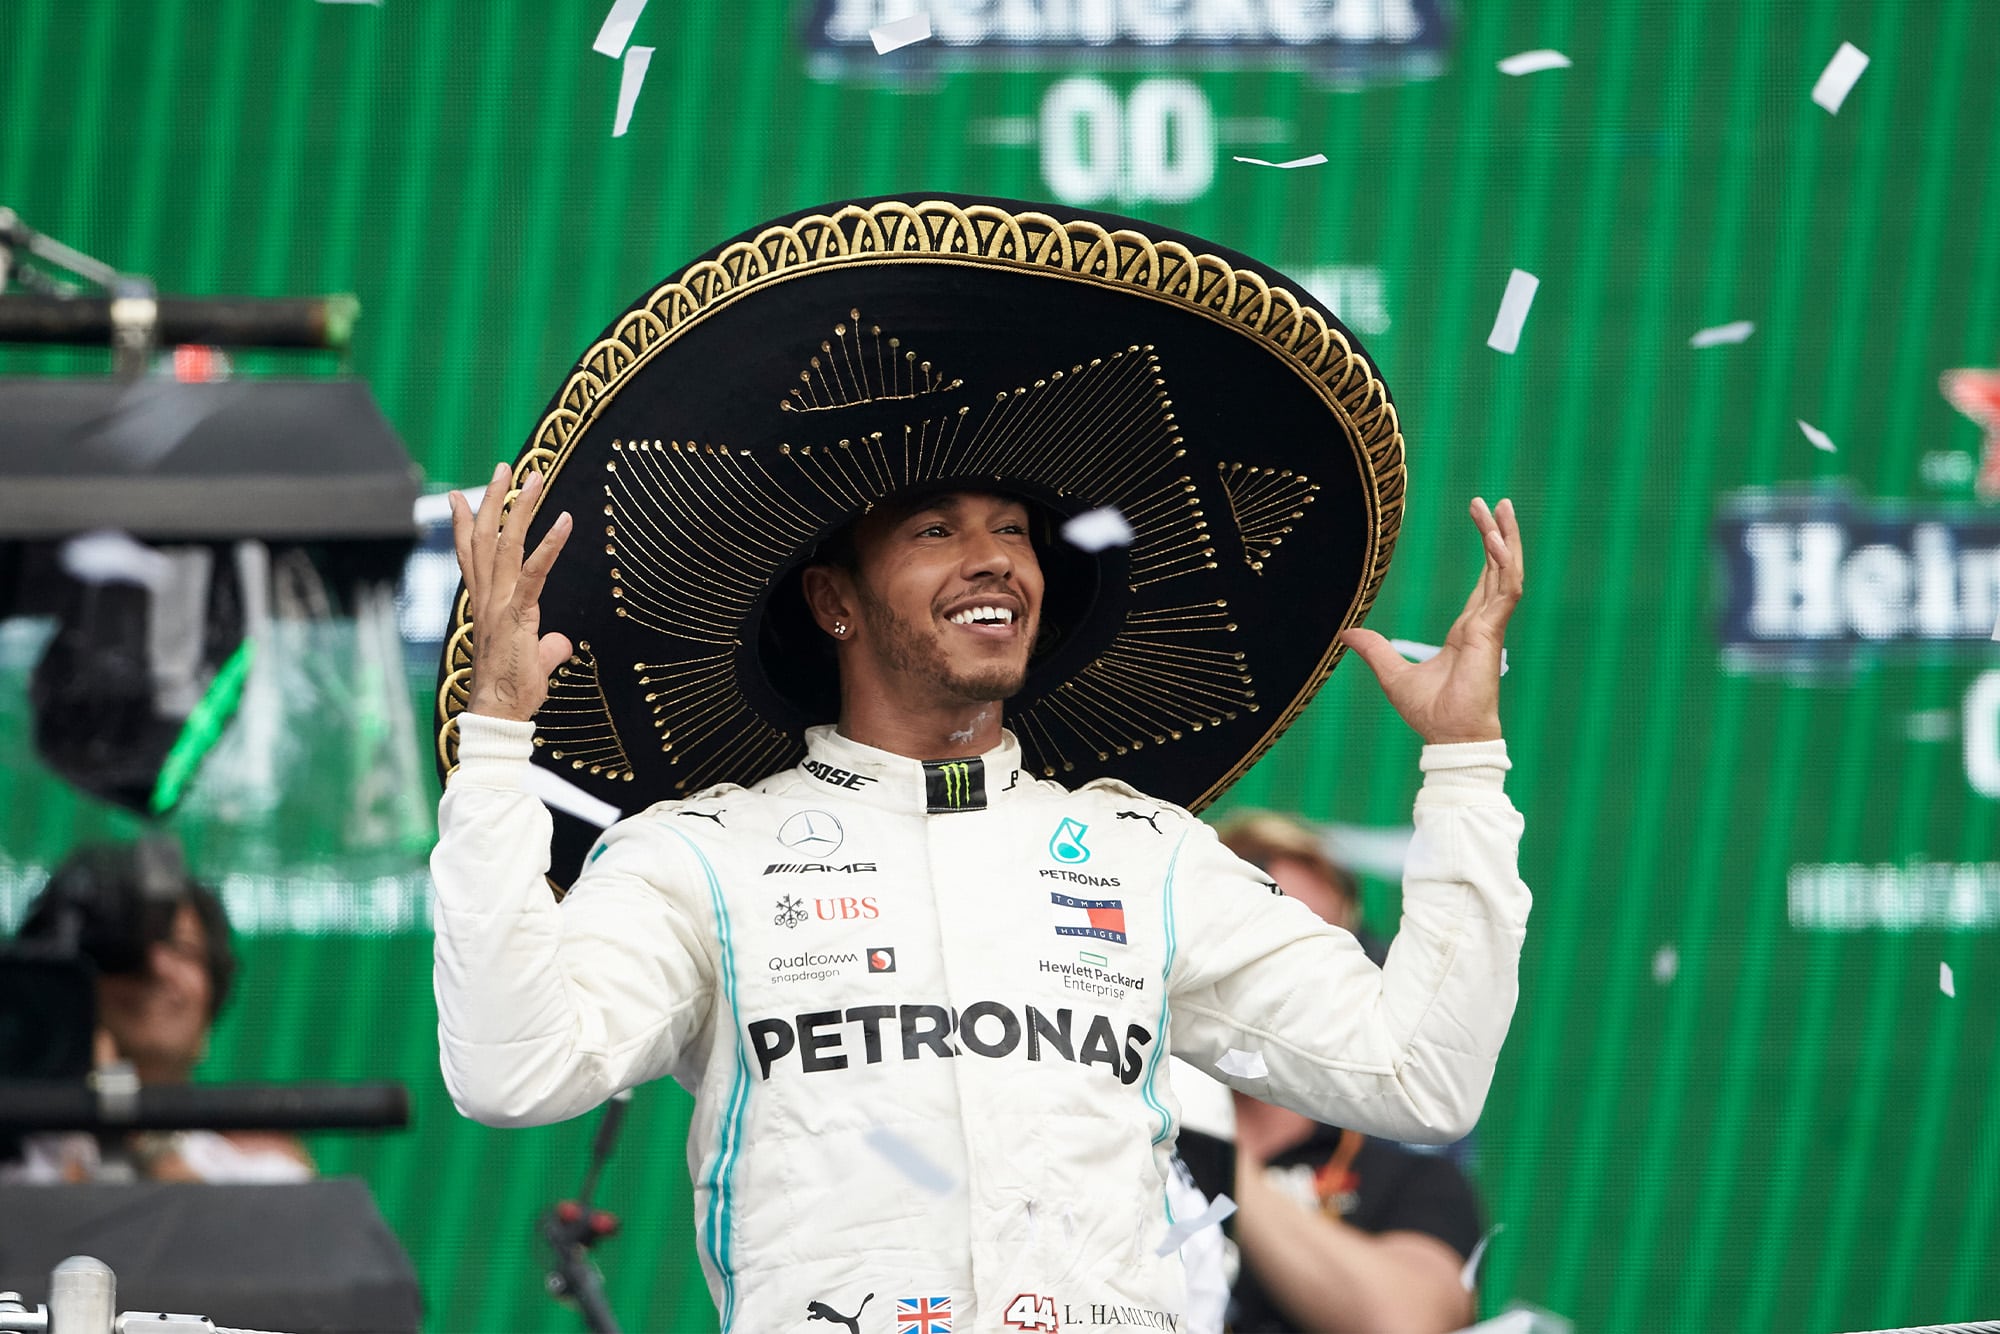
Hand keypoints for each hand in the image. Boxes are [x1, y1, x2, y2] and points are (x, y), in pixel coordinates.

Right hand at [450, 461, 573, 722]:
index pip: (471, 555)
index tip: (457, 495)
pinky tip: (564, 520)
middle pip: (486, 538)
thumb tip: (559, 644)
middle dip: (495, 500)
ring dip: (521, 507)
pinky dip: (550, 545)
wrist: (500, 714)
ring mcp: (500, 604)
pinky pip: (535, 572)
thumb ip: (546, 646)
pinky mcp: (517, 614)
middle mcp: (488, 598)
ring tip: (534, 476)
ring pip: (506, 544)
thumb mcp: (534, 662)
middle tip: (505, 466)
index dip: (463, 524)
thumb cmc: (513, 691)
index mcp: (487, 603)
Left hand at [1338, 497, 1523, 744]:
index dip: (1486, 551)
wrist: (1448, 736)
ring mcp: (1490, 626)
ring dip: (1507, 539)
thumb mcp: (1392, 674)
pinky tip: (1496, 540)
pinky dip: (1502, 564)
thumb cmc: (1429, 712)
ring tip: (1503, 506)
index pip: (1482, 580)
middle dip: (1500, 533)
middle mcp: (1483, 623)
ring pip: (1506, 571)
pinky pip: (1504, 590)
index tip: (1483, 521)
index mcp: (1467, 630)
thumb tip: (1346, 632)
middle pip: (1498, 567)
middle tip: (1498, 501)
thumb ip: (1374, 649)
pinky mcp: (1491, 632)